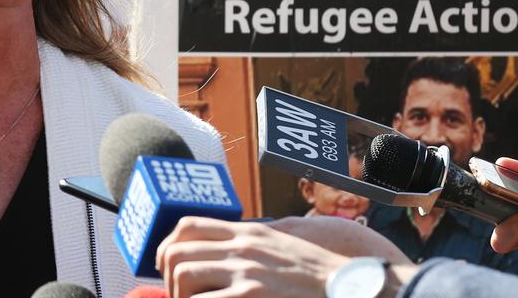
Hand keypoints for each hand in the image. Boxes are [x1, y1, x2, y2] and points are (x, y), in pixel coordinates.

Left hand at [155, 216, 414, 297]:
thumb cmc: (319, 274)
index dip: (166, 248)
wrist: (351, 286)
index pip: (188, 226)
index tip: (167, 268)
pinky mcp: (252, 296)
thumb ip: (254, 245)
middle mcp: (243, 248)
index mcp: (248, 233)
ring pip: (182, 277)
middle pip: (177, 253)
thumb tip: (227, 251)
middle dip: (169, 280)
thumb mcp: (284, 245)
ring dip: (180, 297)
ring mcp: (247, 273)